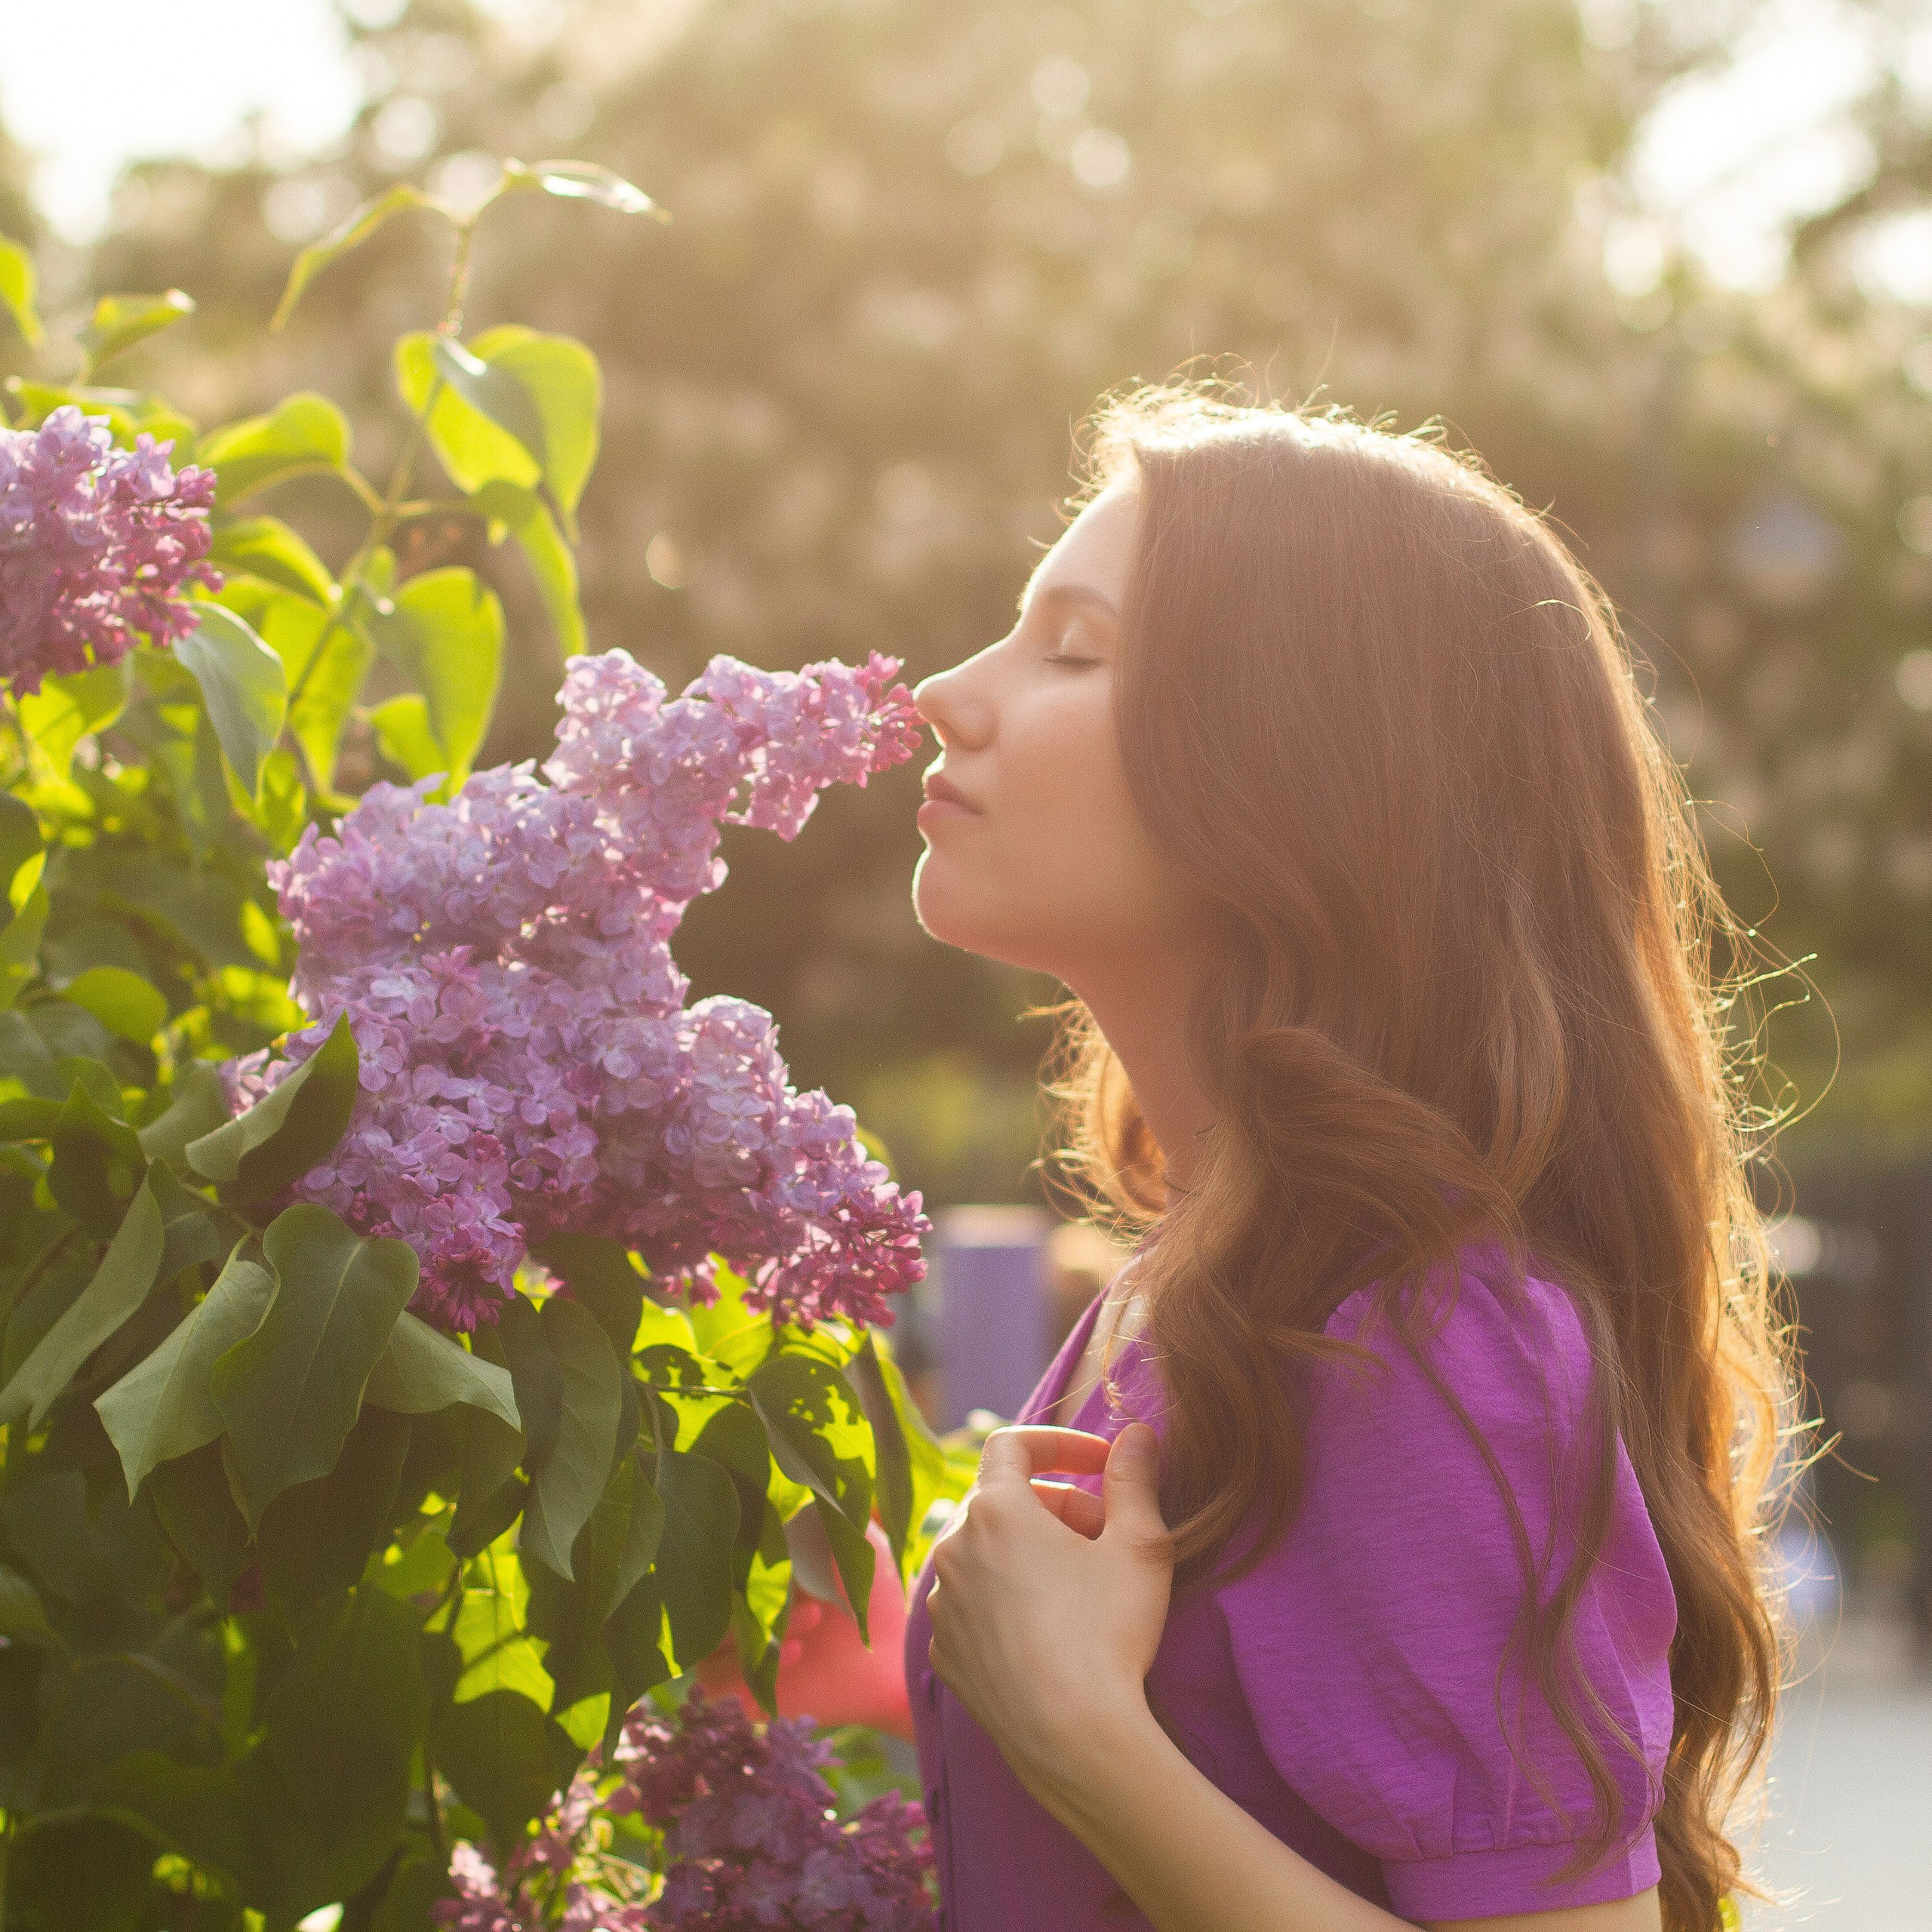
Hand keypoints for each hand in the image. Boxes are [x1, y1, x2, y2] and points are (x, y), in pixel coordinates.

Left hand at [924, 1422, 1172, 1795]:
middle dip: (1058, 1504)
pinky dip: (1007, 1598)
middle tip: (1106, 1534)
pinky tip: (1050, 1629)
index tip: (1103, 1461)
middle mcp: (953, 1548)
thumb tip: (1138, 1434)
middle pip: (1003, 1500)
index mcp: (995, 1510)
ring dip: (1030, 1551)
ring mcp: (942, 1604)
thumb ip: (1135, 1479)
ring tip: (1081, 1584)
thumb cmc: (1109, 1634)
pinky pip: (973, 1603)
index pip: (1014, 1444)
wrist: (1073, 1740)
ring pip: (986, 1552)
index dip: (1061, 1442)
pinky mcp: (945, 1652)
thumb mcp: (1139, 1546)